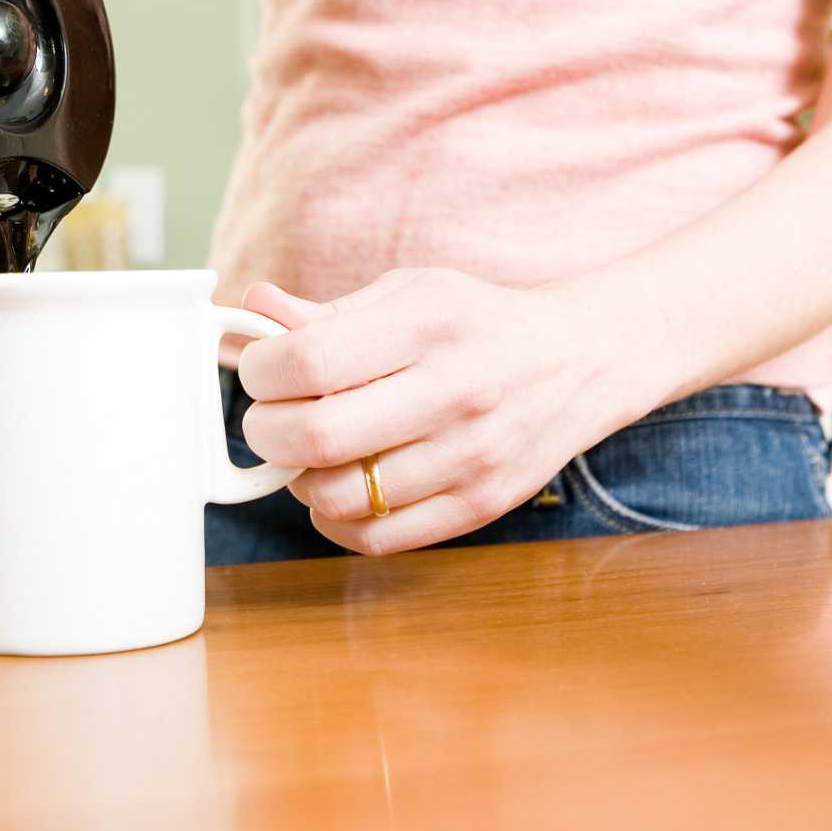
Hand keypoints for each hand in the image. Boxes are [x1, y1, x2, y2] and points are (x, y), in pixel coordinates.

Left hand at [237, 270, 666, 554]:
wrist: (580, 361)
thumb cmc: (476, 323)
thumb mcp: (408, 293)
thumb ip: (326, 312)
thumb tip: (250, 310)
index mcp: (428, 321)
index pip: (308, 360)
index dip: (260, 372)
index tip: (262, 371)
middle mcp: (454, 389)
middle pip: (316, 436)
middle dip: (266, 431)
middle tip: (272, 418)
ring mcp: (470, 455)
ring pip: (338, 496)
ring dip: (301, 479)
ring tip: (314, 452)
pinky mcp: (479, 506)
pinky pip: (375, 537)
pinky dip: (337, 519)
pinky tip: (343, 486)